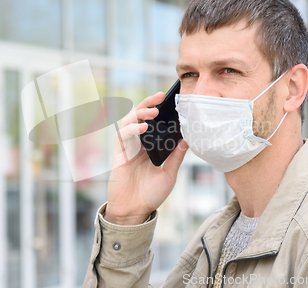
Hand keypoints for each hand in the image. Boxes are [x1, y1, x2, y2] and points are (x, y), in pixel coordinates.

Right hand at [104, 92, 188, 224]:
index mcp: (150, 147)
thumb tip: (188, 139)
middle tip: (160, 96)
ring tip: (153, 111)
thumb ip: (176, 156)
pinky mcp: (119, 154)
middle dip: (148, 104)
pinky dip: (132, 128)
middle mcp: (138, 144)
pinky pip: (123, 135)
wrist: (134, 211)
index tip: (172, 101)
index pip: (154, 123)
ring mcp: (127, 148)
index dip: (160, 110)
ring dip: (140, 113)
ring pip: (129, 121)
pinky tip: (143, 128)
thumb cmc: (150, 195)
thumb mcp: (169, 174)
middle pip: (140, 117)